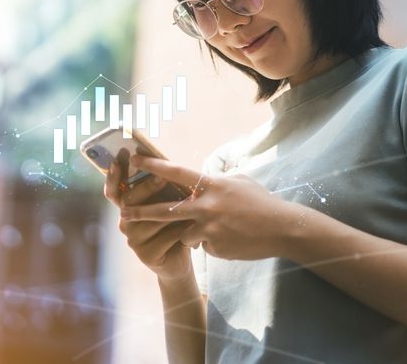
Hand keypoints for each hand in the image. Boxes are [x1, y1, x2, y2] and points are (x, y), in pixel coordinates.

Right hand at [103, 150, 193, 280]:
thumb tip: (161, 158)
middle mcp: (125, 222)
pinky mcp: (146, 255)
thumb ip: (160, 184)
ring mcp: (133, 240)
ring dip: (173, 211)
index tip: (117, 159)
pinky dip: (181, 229)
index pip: (114, 190)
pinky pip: (165, 237)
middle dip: (147, 188)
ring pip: (152, 220)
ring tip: (191, 201)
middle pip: (131, 202)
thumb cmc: (174, 222)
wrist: (181, 256)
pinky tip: (193, 225)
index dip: (113, 176)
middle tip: (161, 177)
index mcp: (128, 206)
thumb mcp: (167, 200)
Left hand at [120, 154, 295, 260]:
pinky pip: (202, 246)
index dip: (154, 165)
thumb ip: (216, 181)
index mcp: (212, 185)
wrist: (282, 229)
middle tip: (124, 212)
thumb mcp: (239, 181)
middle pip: (165, 210)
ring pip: (184, 233)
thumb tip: (200, 181)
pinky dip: (211, 243)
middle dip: (142, 212)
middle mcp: (207, 206)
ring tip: (219, 229)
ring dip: (191, 233)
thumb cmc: (261, 201)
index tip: (135, 160)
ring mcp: (210, 229)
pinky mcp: (215, 247)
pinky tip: (231, 240)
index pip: (176, 173)